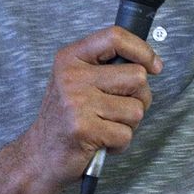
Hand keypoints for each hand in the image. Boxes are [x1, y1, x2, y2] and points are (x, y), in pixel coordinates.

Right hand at [20, 26, 162, 185]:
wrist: (39, 156)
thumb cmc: (66, 118)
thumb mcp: (77, 81)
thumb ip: (106, 67)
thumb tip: (151, 63)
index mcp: (71, 58)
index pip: (115, 37)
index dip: (143, 50)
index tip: (154, 65)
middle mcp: (72, 77)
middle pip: (137, 77)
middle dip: (140, 98)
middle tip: (120, 110)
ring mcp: (77, 103)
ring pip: (136, 109)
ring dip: (128, 124)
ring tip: (106, 126)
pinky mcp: (83, 130)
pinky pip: (126, 134)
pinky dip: (119, 143)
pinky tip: (101, 142)